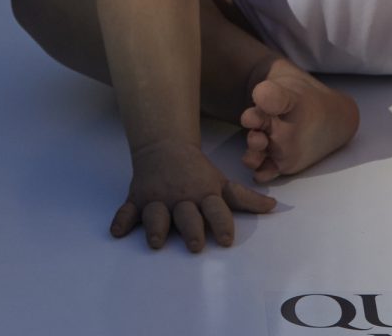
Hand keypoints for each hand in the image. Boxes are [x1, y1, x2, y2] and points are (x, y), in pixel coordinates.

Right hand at [109, 139, 276, 251]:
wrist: (165, 147)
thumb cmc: (198, 171)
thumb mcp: (222, 182)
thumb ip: (245, 198)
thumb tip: (274, 207)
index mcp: (203, 193)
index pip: (216, 209)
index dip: (221, 223)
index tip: (226, 239)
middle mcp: (181, 197)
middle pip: (186, 214)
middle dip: (191, 229)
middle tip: (195, 244)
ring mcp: (157, 198)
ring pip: (156, 214)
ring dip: (155, 227)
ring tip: (156, 241)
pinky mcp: (137, 199)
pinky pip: (127, 210)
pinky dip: (121, 220)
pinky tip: (117, 232)